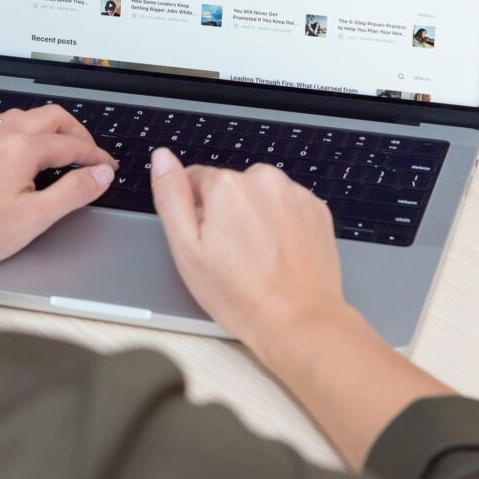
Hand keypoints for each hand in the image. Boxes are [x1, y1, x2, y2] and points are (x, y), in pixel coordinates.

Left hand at [0, 105, 116, 282]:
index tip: (108, 167)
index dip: (96, 156)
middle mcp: (0, 133)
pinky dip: (26, 132)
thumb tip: (101, 174)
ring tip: (61, 150)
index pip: (73, 144)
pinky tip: (23, 154)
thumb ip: (73, 192)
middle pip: (52, 117)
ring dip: (50, 128)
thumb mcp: (34, 219)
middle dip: (78, 132)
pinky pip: (3, 125)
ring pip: (26, 116)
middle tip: (91, 153)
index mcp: (21, 147)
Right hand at [151, 147, 451, 468]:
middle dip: (225, 213)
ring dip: (254, 216)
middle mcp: (264, 179)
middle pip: (229, 186)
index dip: (194, 213)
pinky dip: (280, 223)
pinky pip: (287, 206)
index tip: (206, 242)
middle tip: (230, 255)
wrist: (298, 321)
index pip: (194, 179)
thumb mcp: (186, 250)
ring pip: (259, 195)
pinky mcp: (317, 209)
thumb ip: (171, 196)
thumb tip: (162, 158)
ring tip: (257, 257)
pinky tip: (278, 254)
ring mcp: (295, 193)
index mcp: (227, 185)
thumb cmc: (240, 294)